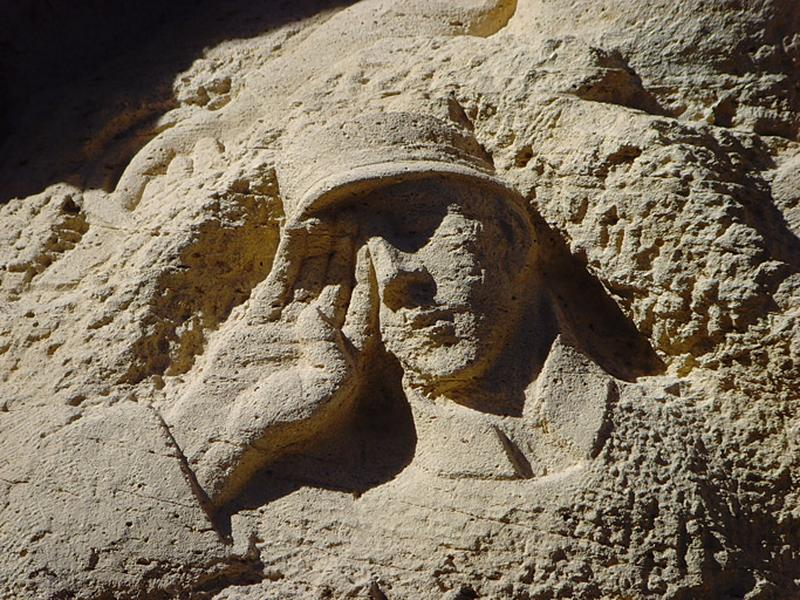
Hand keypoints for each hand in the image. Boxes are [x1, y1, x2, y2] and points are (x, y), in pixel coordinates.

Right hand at [165, 224, 375, 507]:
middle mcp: (319, 337)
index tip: (374, 243)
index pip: (362, 305)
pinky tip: (298, 230)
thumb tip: (318, 310)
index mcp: (343, 355)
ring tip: (330, 217)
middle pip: (338, 285)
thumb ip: (334, 348)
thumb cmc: (282, 417)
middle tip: (355, 217)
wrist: (225, 426)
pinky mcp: (261, 320)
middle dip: (347, 252)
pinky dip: (289, 256)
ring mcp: (289, 326)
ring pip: (310, 278)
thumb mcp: (326, 389)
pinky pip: (279, 280)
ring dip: (321, 249)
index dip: (368, 273)